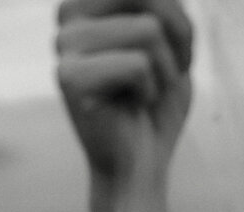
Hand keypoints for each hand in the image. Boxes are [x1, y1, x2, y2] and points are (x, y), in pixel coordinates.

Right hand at [54, 0, 194, 183]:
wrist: (141, 163)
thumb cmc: (156, 103)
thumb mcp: (172, 39)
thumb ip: (164, 3)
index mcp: (90, 0)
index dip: (179, 18)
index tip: (172, 50)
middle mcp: (69, 12)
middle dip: (179, 38)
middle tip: (166, 73)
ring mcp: (64, 43)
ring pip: (149, 30)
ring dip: (165, 70)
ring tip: (146, 92)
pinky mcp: (70, 77)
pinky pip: (138, 65)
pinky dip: (152, 90)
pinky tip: (133, 105)